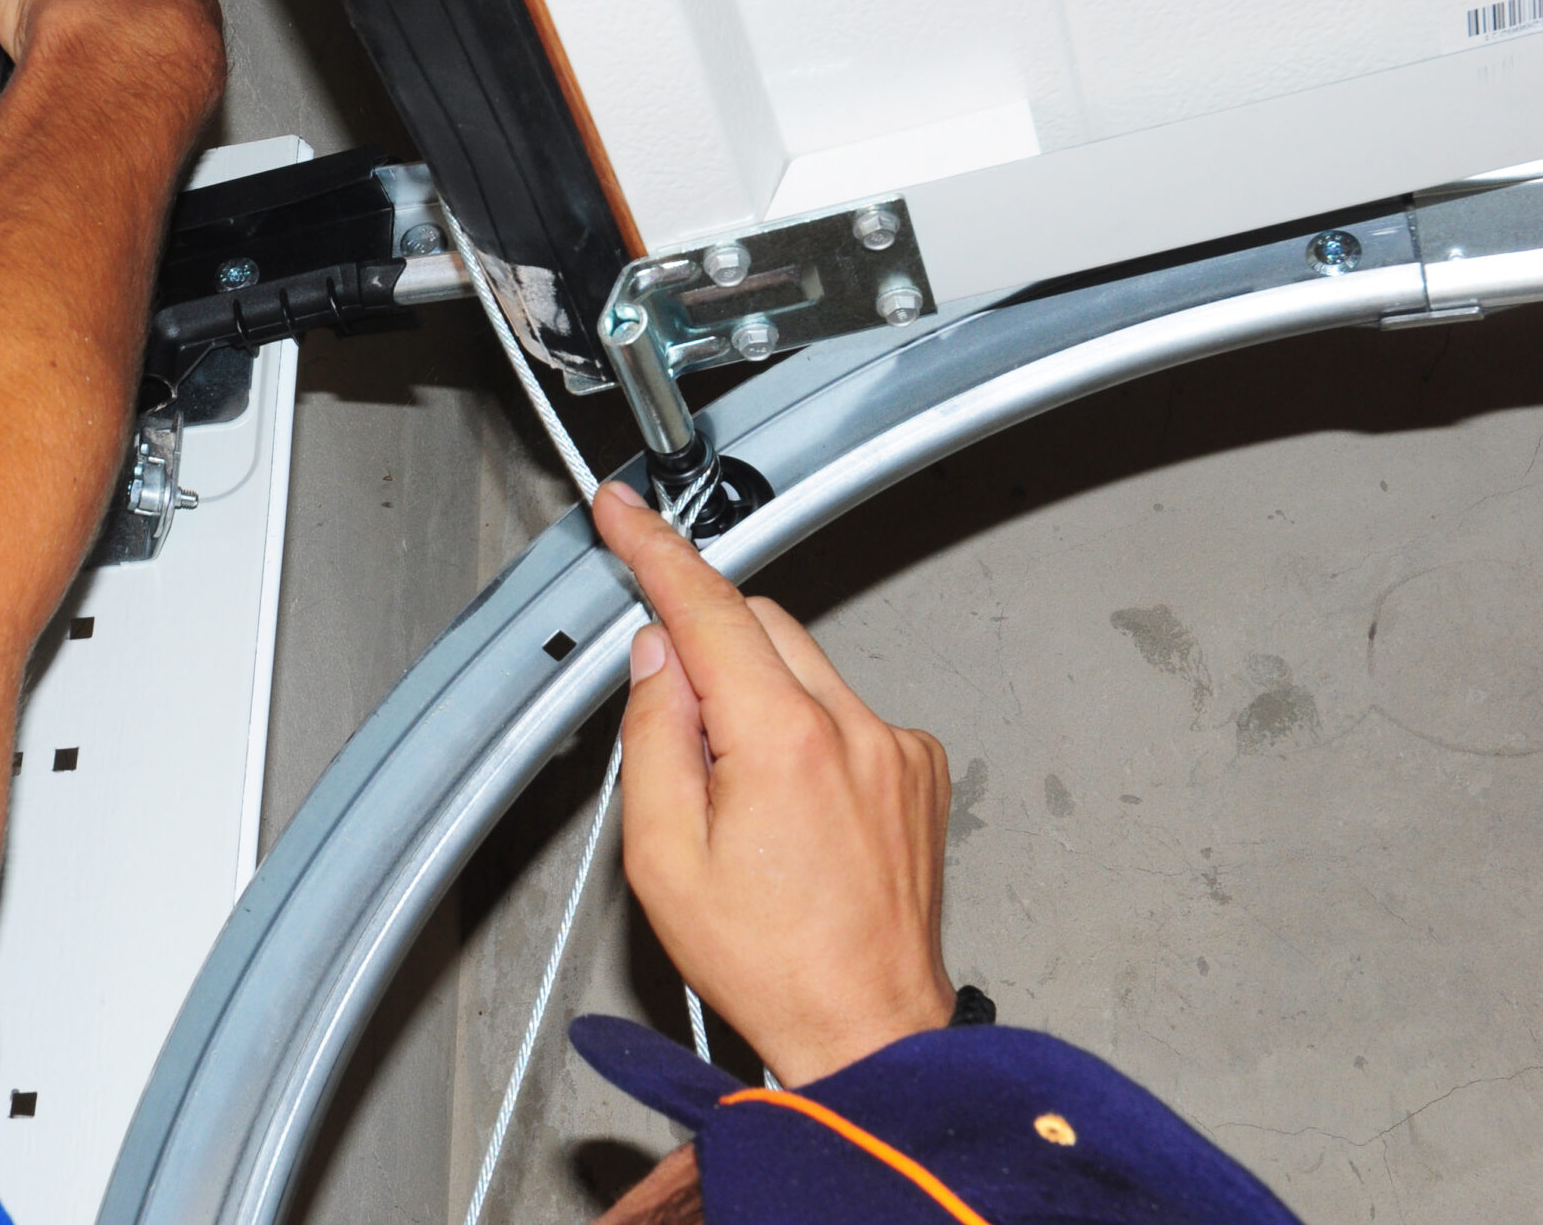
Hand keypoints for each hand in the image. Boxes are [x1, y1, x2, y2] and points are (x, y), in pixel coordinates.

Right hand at [594, 481, 954, 1085]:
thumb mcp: (662, 857)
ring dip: (756, 693)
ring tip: (739, 798)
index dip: (656, 549)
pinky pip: (844, 710)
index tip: (624, 511)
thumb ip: (652, 736)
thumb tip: (656, 658)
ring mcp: (896, 747)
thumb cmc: (770, 965)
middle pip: (760, 624)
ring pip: (803, 665)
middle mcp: (852, 728)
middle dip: (705, 643)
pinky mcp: (919, 769)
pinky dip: (805, 728)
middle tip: (670, 718)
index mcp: (781, 740)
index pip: (707, 606)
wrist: (869, 1031)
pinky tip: (792, 809)